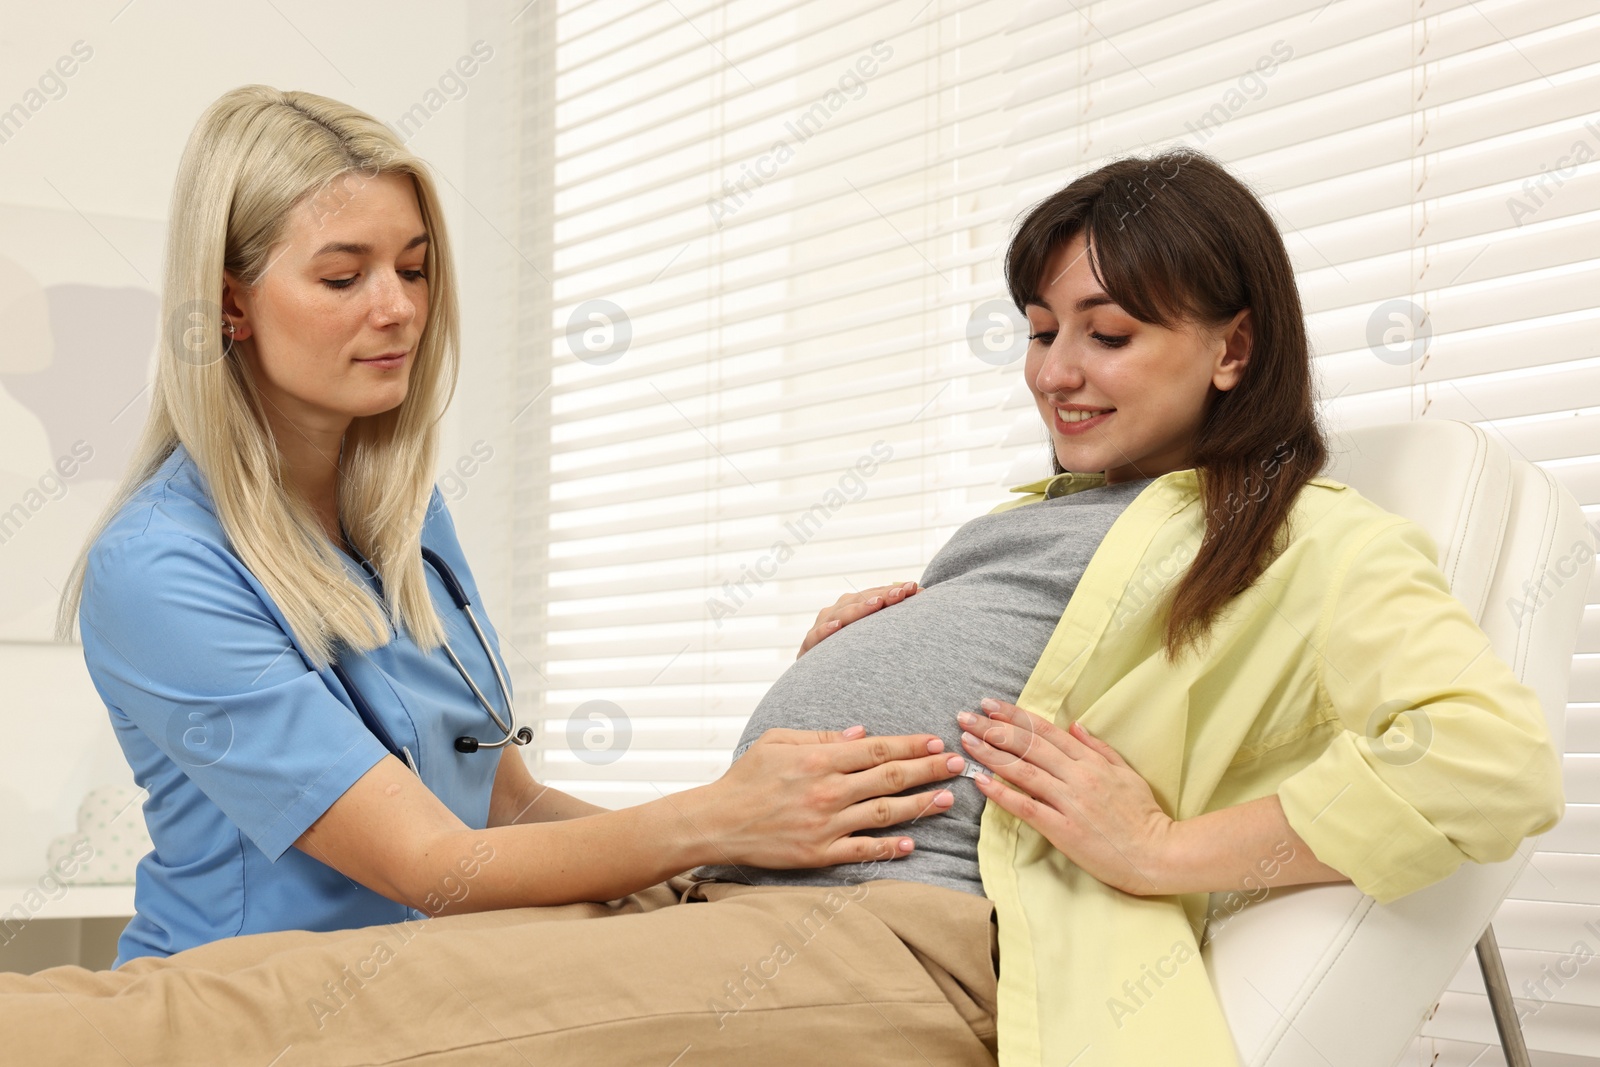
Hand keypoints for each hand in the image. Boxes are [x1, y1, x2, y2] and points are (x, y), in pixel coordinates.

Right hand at [695, 726, 962, 868]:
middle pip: (890, 777)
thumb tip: (861, 732)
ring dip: (921, 805)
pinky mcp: (818, 853)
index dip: (912, 744)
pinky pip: (862, 850)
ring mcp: (825, 824)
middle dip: (929, 769)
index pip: (877, 748)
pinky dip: (889, 847)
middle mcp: (828, 791)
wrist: (717, 822)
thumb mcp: (777, 741)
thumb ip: (821, 736)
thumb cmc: (745, 778)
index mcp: (819, 759)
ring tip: (949, 798)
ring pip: (885, 813)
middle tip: (959, 764)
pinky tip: (912, 842)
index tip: (938, 741)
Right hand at [798, 582, 919, 656]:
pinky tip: (837, 627)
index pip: (874, 595)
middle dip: (882, 595)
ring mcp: (820, 629)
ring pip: (839, 614)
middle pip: (858, 600)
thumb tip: (923, 599)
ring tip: (877, 604)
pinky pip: (815, 638)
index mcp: (852, 610)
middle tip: (902, 592)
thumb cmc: (852, 661)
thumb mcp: (872, 642)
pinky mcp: (808, 648)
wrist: (820, 686)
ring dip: (858, 608)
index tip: (916, 588)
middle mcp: (836, 615)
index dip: (893, 591)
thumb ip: (891, 625)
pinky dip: (825, 631)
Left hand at [959, 699, 1175, 895]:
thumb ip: (1099, 748)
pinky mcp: (1064, 830)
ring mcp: (1070, 802)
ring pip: (1024, 771)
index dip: (1016, 716)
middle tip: (966, 716)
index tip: (991, 705)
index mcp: (1091, 761)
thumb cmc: (1144, 816)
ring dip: (991, 754)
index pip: (1046, 731)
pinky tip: (981, 781)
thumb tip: (1075, 725)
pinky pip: (1026, 807)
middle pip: (1029, 745)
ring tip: (966, 741)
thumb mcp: (1126, 773)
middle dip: (993, 729)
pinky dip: (1002, 793)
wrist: (1159, 854)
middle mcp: (1078, 776)